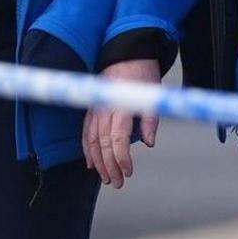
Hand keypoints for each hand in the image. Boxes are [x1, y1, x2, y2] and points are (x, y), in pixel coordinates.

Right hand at [84, 59, 164, 186]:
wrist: (127, 55)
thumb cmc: (142, 76)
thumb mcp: (152, 96)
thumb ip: (150, 120)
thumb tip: (149, 143)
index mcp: (120, 107)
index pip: (117, 139)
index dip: (121, 158)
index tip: (128, 172)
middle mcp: (104, 110)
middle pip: (102, 144)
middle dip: (109, 166)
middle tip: (118, 183)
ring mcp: (95, 110)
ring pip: (91, 141)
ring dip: (98, 162)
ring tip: (106, 178)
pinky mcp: (92, 110)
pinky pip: (85, 133)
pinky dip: (87, 149)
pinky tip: (91, 164)